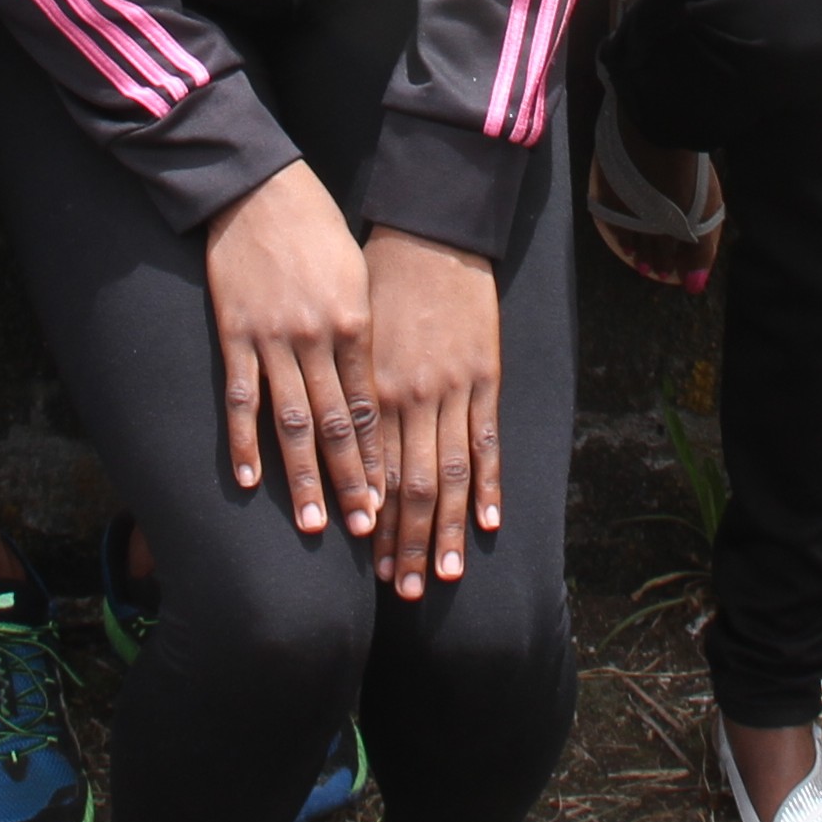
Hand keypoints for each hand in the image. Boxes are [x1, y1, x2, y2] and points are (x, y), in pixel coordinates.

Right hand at [202, 160, 381, 537]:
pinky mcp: (235, 332)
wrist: (260, 188)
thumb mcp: (356, 277)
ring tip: (312, 522)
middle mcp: (319, 339)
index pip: (369, 410)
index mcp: (356, 326)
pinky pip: (241, 396)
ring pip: (292, 422)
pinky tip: (248, 480)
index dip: (377, 459)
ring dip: (303, 477)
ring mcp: (274, 339)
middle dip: (350, 483)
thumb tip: (370, 390)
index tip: (389, 504)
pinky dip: (243, 441)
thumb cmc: (317, 229)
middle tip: (362, 533)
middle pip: (337, 426)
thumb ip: (361, 334)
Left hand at [363, 227, 500, 598]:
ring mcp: (449, 390)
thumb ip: (345, 389)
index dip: (371, 522)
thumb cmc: (377, 280)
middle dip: (405, 542)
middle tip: (404, 591)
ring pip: (447, 474)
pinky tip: (489, 523)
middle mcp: (406, 397)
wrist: (427, 231)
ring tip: (444, 577)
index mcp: (368, 387)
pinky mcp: (483, 376)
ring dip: (445, 530)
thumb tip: (333, 442)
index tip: (368, 566)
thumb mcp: (348, 335)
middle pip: (407, 485)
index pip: (369, 472)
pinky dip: (488, 485)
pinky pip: (485, 441)